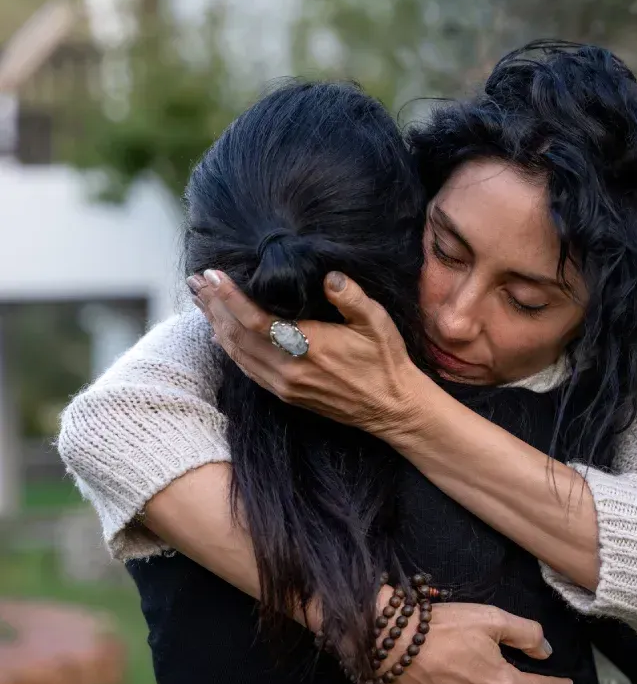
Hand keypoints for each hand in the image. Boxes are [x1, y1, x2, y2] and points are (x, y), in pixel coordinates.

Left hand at [188, 270, 424, 438]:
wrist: (393, 408)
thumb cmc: (387, 362)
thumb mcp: (377, 323)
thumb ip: (352, 297)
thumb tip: (329, 277)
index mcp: (309, 348)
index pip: (255, 320)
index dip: (229, 297)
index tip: (213, 275)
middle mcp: (289, 370)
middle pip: (236, 336)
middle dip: (213, 306)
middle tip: (195, 281)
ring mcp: (285, 386)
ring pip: (237, 354)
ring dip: (215, 325)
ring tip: (200, 301)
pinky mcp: (286, 395)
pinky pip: (247, 370)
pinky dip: (229, 349)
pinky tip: (220, 334)